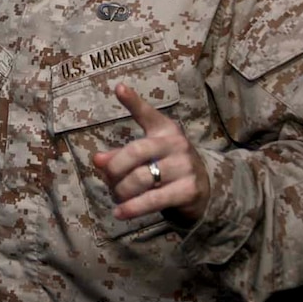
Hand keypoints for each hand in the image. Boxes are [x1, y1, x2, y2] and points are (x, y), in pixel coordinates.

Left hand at [93, 83, 209, 223]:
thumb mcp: (147, 156)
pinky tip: (120, 213)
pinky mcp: (187, 190)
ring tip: (116, 197)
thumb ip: (122, 155)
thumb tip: (98, 160)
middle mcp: (176, 144)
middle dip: (114, 169)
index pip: (147, 114)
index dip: (133, 101)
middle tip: (108, 178)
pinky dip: (133, 208)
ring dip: (122, 191)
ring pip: (141, 178)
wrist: (205, 190)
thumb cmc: (167, 167)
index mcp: (165, 129)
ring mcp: (184, 167)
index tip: (119, 88)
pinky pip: (153, 199)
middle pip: (135, 152)